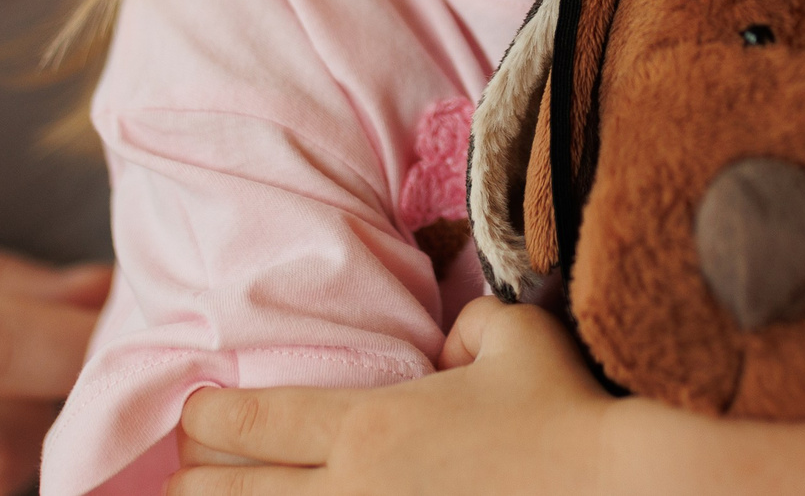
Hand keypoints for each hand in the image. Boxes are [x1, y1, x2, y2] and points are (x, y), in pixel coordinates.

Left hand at [172, 299, 613, 495]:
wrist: (619, 489)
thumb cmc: (568, 414)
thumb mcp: (514, 337)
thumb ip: (464, 325)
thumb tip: (446, 343)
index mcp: (369, 427)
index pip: (247, 422)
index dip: (205, 417)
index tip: (195, 413)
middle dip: (190, 483)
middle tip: (185, 474)